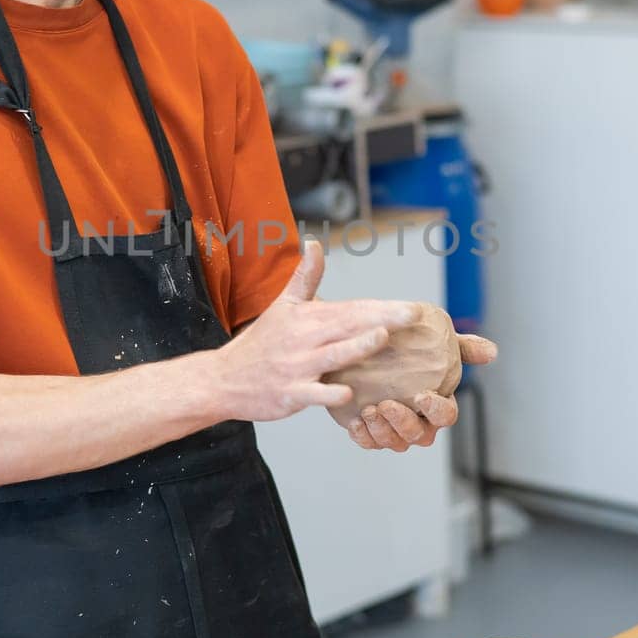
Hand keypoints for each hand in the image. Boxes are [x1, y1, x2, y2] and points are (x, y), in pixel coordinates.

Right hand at [207, 240, 417, 422]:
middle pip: (347, 326)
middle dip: (382, 319)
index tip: (413, 307)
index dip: (382, 307)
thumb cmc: (260, 343)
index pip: (351, 309)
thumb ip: (304, 276)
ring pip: (332, 356)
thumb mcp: (282, 305)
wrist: (223, 378)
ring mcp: (297, 367)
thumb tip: (315, 243)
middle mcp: (304, 339)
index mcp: (307, 318)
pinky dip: (329, 393)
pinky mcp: (290, 393)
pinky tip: (349, 393)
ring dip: (356, 347)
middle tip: (412, 315)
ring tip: (382, 337)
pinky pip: (313, 394)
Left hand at [346, 331, 497, 452]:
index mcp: (436, 405)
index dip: (437, 410)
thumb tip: (491, 351)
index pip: (446, 416)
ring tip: (369, 410)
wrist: (365, 348)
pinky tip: (355, 422)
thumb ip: (461, 347)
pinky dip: (363, 435)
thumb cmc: (405, 348)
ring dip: (381, 430)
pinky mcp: (369, 433)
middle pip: (420, 435)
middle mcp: (418, 422)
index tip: (422, 396)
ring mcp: (393, 431)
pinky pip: (369, 443)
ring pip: (393, 442)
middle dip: (403, 423)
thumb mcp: (433, 341)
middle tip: (387, 404)